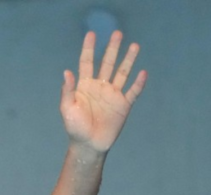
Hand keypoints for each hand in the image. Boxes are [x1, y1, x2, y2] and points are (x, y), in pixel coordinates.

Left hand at [60, 30, 146, 152]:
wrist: (88, 145)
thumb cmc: (75, 128)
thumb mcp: (67, 108)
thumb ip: (68, 91)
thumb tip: (67, 72)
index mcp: (85, 86)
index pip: (87, 62)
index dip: (89, 48)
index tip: (92, 34)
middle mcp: (100, 87)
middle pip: (108, 63)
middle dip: (113, 48)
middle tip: (118, 33)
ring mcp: (113, 95)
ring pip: (122, 73)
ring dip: (128, 60)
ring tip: (135, 45)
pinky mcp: (123, 105)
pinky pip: (133, 92)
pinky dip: (138, 83)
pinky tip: (143, 72)